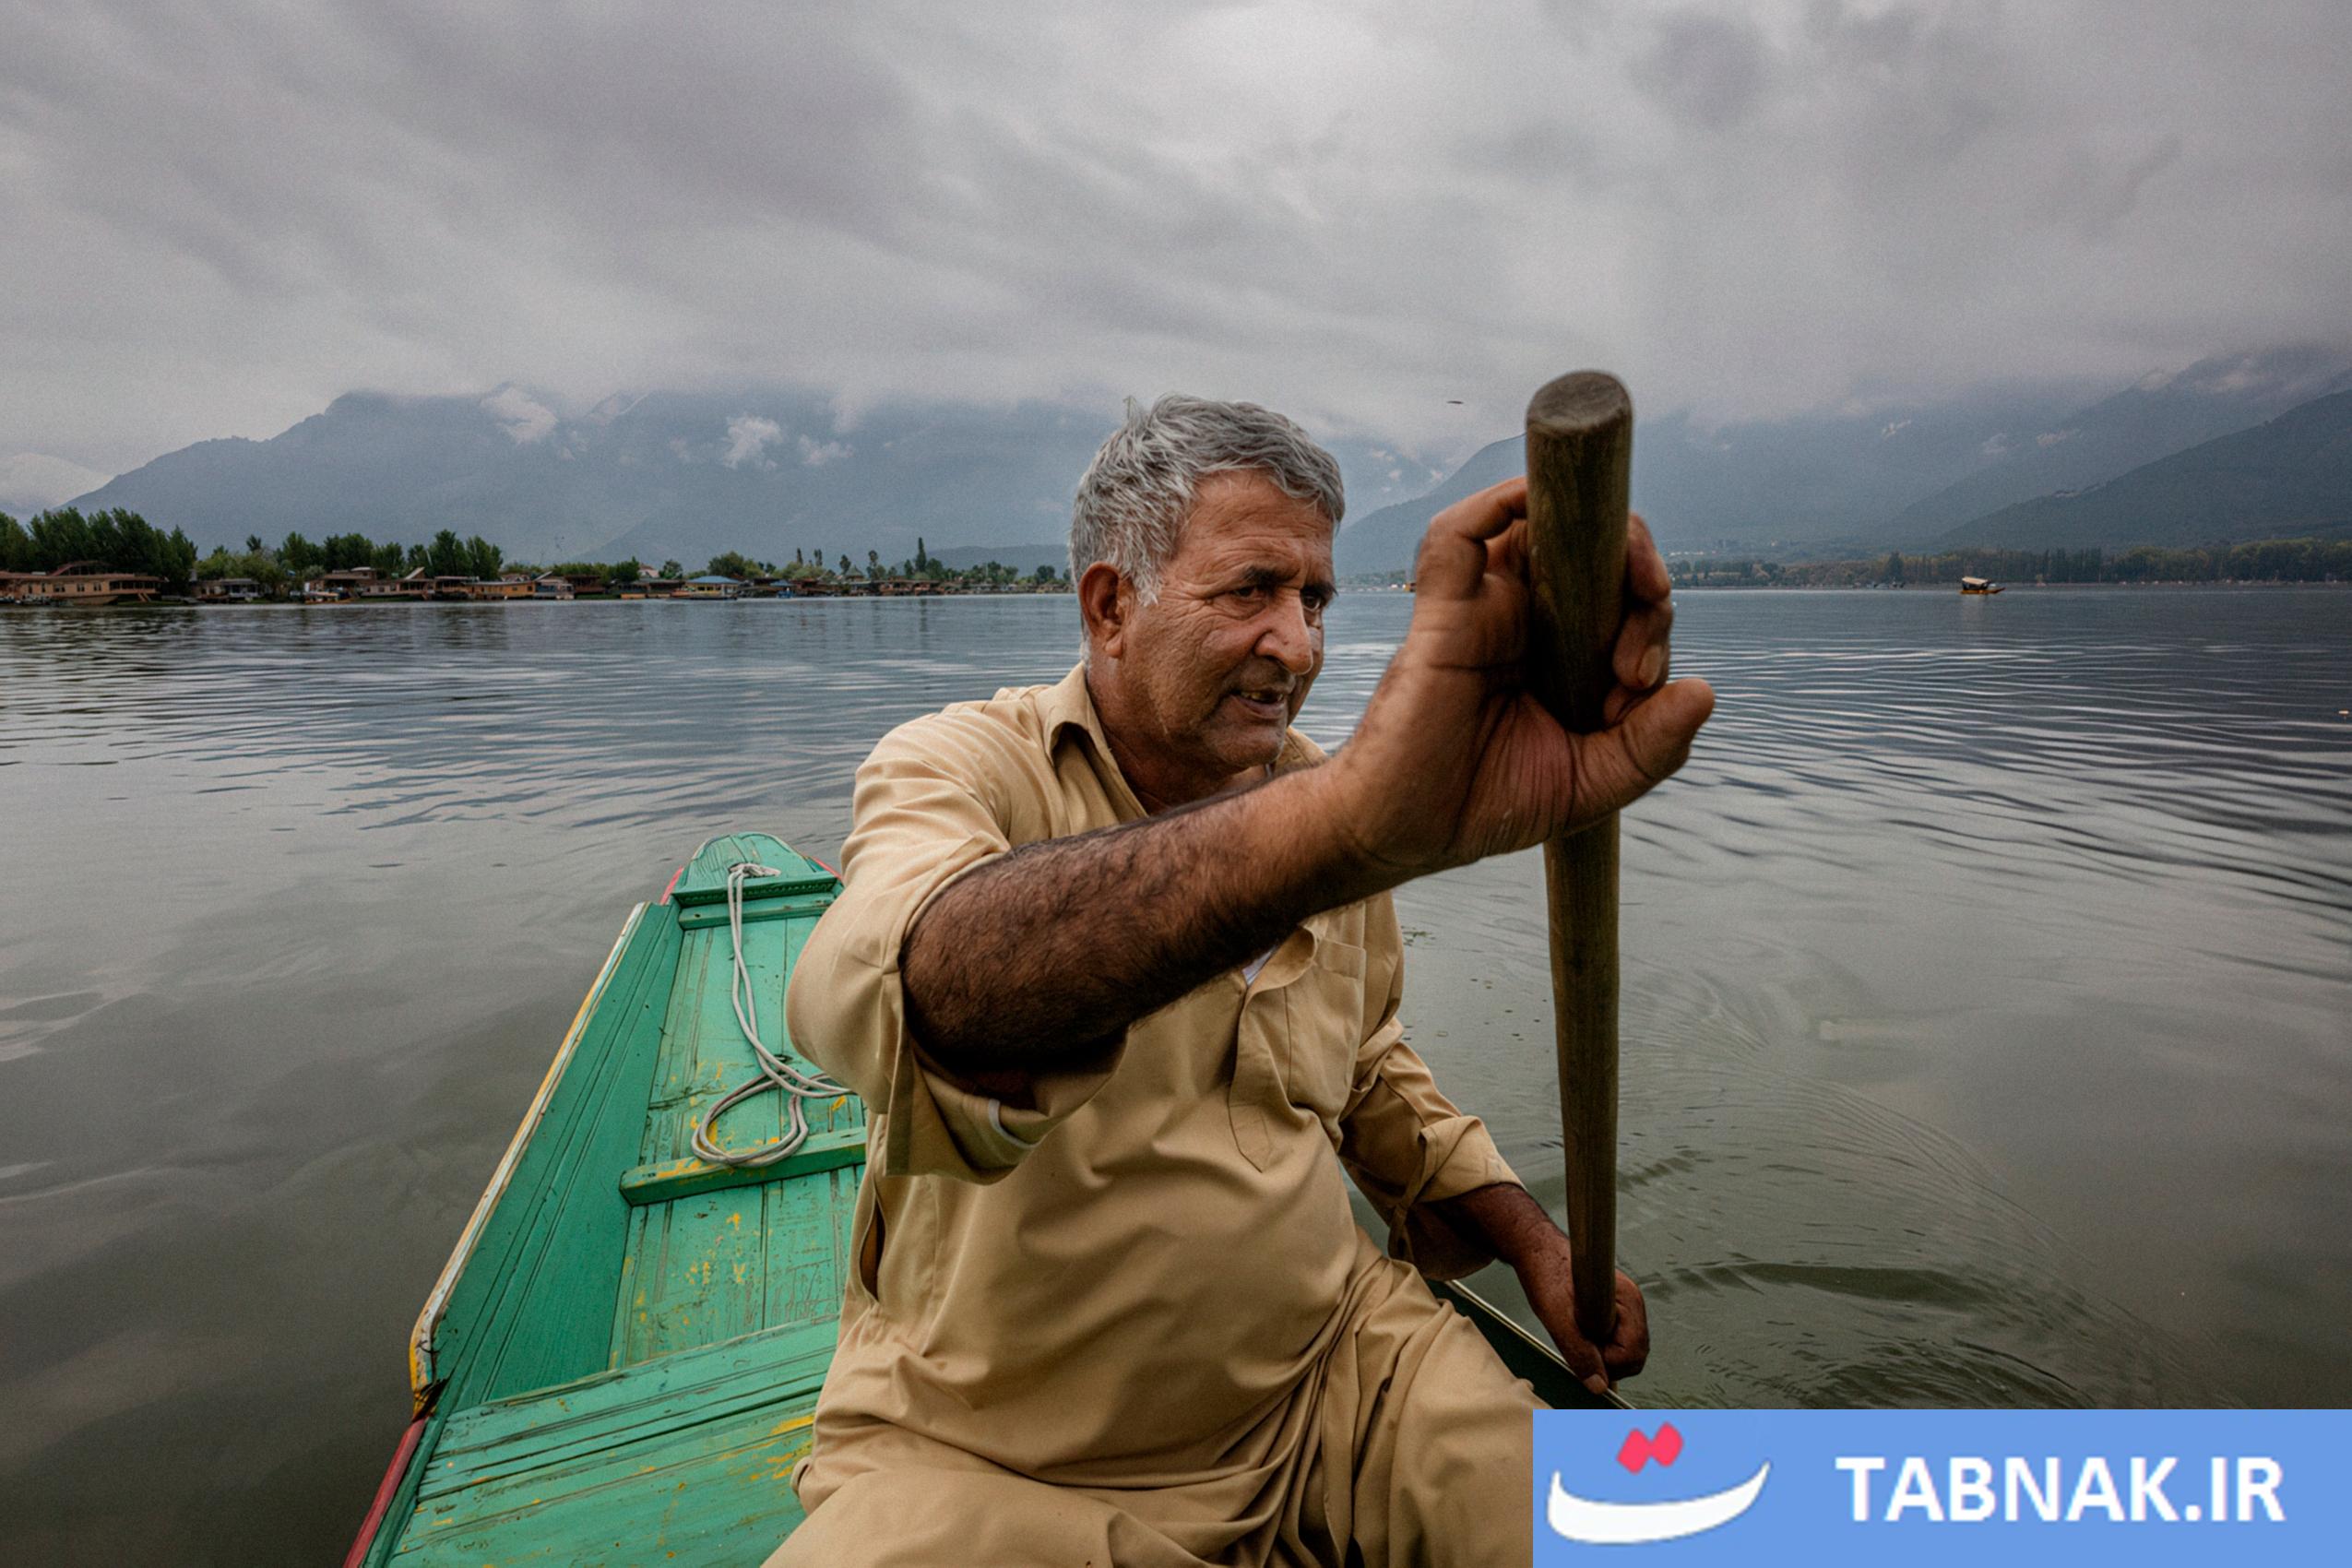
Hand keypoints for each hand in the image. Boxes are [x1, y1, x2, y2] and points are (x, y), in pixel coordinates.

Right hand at [1325, 476, 1712, 874]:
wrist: (1406, 834)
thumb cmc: (1486, 806)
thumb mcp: (1591, 785)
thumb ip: (1650, 746)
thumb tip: (1704, 692)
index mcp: (1563, 656)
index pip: (1622, 600)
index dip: (1651, 618)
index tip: (1642, 680)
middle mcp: (1526, 621)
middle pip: (1589, 547)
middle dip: (1638, 568)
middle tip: (1644, 633)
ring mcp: (1484, 610)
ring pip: (1535, 524)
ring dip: (1594, 527)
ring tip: (1632, 576)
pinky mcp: (1441, 612)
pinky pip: (1458, 534)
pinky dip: (1500, 503)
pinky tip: (1541, 506)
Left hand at [1517, 1246, 1650, 1397]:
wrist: (1537, 1251)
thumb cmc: (1546, 1274)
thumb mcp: (1557, 1318)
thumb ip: (1579, 1352)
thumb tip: (1599, 1386)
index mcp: (1628, 1301)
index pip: (1634, 1353)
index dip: (1607, 1362)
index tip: (1582, 1349)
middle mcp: (1633, 1305)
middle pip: (1635, 1355)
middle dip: (1607, 1360)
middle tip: (1578, 1343)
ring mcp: (1626, 1308)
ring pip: (1626, 1351)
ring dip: (1601, 1352)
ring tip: (1576, 1332)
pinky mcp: (1616, 1312)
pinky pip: (1616, 1341)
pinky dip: (1599, 1345)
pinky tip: (1580, 1331)